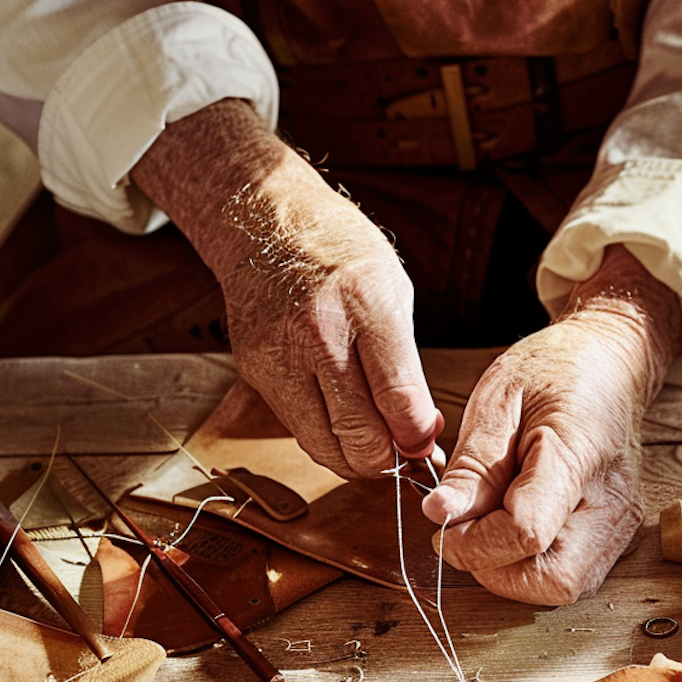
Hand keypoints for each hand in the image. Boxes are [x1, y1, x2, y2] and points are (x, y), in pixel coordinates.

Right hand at [132, 100, 441, 475]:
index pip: (398, 400)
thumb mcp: (394, 294)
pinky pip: (297, 428)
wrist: (265, 221)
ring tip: (377, 446)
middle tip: (404, 454)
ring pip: (322, 444)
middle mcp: (318, 334)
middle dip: (388, 460)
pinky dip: (326, 439)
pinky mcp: (254, 371)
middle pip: (357, 435)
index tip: (427, 443)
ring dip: (355, 459)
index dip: (418, 436)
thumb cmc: (341, 254)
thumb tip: (422, 430)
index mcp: (366, 306)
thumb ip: (408, 366)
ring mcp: (279, 356)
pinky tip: (344, 425)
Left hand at [423, 246, 681, 603]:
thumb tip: (440, 518)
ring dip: (511, 569)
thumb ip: (472, 466)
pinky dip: (531, 565)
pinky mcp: (617, 539)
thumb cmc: (556, 372)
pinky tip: (516, 525)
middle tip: (469, 524)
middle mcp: (613, 504)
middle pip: (550, 578)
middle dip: (493, 565)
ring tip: (494, 520)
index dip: (472, 540)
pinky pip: (569, 577)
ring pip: (560, 588)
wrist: (612, 366)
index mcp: (580, 456)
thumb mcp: (499, 398)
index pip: (526, 532)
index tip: (441, 518)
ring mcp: (622, 527)